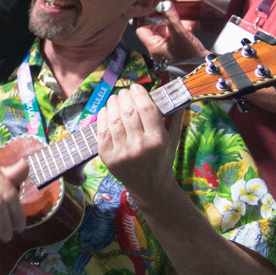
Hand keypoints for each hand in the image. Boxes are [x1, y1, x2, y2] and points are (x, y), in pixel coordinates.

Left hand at [95, 86, 185, 208]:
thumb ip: (173, 116)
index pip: (146, 109)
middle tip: (124, 92)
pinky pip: (102, 132)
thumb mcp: (173, 139)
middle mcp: (139, 146)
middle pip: (128, 112)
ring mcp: (122, 152)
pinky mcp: (107, 157)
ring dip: (113, 104)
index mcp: (158, 140)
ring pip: (113, 119)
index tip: (136, 87)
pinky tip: (106, 110)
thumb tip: (172, 91)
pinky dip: (102, 117)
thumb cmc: (162, 159)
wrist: (150, 187)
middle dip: (125, 97)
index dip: (139, 94)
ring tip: (115, 98)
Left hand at [133, 0, 209, 60]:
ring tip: (168, 13)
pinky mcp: (170, 48)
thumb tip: (166, 4)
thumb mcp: (180, 33)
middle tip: (161, 9)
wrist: (202, 66)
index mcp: (153, 47)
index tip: (153, 9)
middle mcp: (155, 49)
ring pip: (157, 31)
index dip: (145, 18)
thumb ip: (172, 17)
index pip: (140, 29)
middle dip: (154, 19)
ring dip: (162, 22)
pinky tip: (174, 21)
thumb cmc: (191, 53)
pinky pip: (165, 35)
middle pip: (148, 29)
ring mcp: (162, 49)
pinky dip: (168, 27)